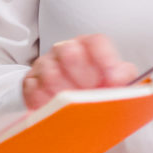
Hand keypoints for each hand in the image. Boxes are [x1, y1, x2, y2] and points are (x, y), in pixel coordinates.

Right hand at [20, 35, 141, 109]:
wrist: (72, 104)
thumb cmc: (95, 90)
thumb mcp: (115, 81)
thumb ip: (123, 76)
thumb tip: (120, 77)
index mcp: (88, 47)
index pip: (96, 42)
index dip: (106, 59)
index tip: (113, 79)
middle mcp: (64, 50)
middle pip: (69, 52)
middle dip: (83, 78)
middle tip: (90, 94)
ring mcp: (44, 64)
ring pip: (50, 72)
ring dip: (64, 93)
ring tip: (74, 106)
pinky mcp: (30, 82)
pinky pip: (34, 90)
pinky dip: (46, 103)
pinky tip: (56, 110)